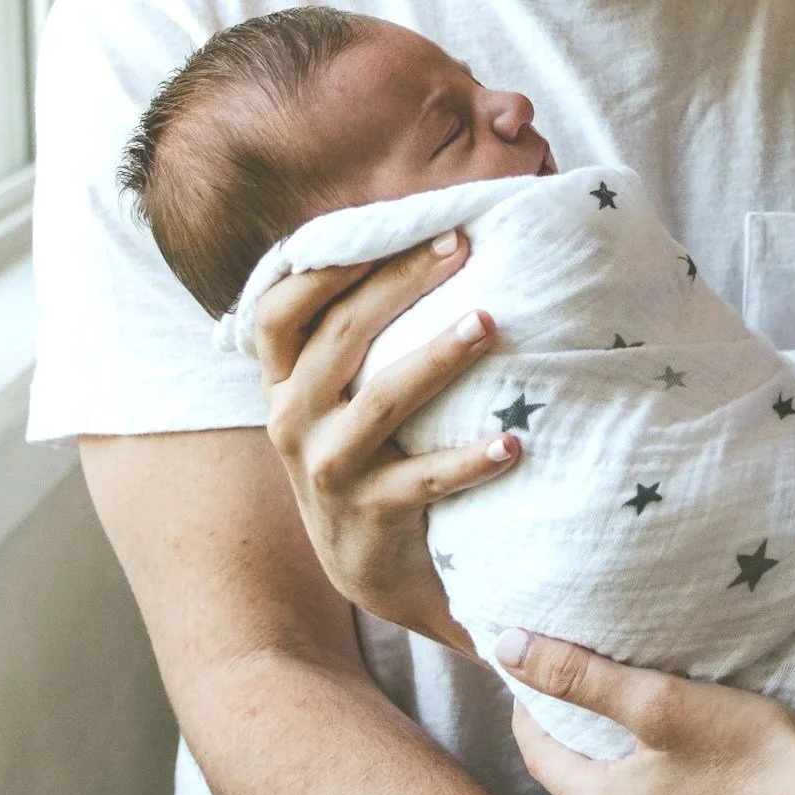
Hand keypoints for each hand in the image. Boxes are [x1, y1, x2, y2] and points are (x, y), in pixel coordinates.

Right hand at [254, 233, 518, 642]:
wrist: (369, 568)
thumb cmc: (367, 454)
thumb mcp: (337, 398)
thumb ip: (356, 336)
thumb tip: (429, 242)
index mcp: (285, 382)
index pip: (282, 311)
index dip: (329, 265)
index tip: (395, 226)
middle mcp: (294, 420)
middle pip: (341, 335)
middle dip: (400, 284)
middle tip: (461, 248)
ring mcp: (329, 470)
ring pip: (381, 400)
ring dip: (437, 357)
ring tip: (487, 322)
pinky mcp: (371, 515)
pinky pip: (424, 480)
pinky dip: (469, 460)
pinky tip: (512, 442)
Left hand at [504, 630, 794, 794]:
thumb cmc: (752, 756)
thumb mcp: (660, 700)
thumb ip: (580, 675)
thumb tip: (506, 648)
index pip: (536, 756)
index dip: (529, 711)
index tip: (529, 678)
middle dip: (558, 754)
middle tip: (565, 712)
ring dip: (595, 789)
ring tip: (610, 750)